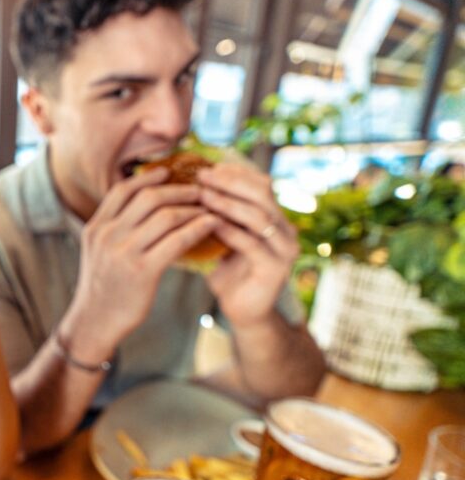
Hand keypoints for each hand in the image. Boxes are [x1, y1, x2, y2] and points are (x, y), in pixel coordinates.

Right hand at [59, 167, 219, 362]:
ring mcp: (123, 253)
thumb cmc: (102, 288)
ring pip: (165, 216)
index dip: (147, 178)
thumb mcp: (97, 253)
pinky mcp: (143, 271)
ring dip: (192, 208)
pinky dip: (197, 229)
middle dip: (177, 190)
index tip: (168, 172)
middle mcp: (107, 235)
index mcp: (96, 228)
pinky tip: (211, 225)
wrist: (94, 323)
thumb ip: (113, 230)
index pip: (122, 190)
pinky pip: (177, 241)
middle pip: (148, 198)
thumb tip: (138, 209)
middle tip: (198, 190)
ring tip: (208, 207)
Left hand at [197, 163, 299, 326]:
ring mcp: (285, 250)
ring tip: (203, 195)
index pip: (261, 184)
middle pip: (263, 194)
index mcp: (276, 219)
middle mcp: (286, 230)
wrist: (243, 312)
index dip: (235, 173)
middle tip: (202, 176)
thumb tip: (191, 184)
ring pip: (259, 217)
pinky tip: (209, 224)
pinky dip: (230, 231)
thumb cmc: (228, 272)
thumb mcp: (222, 238)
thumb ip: (217, 214)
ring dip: (228, 204)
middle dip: (231, 183)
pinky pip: (252, 244)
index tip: (206, 168)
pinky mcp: (276, 269)